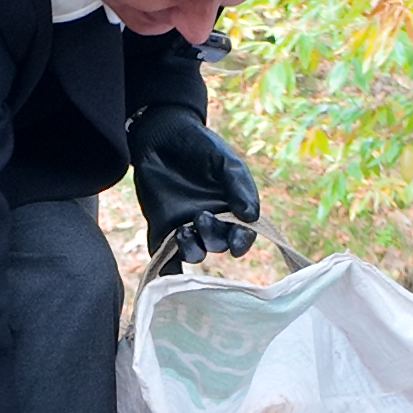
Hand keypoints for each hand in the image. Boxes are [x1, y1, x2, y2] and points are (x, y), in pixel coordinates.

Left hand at [128, 105, 259, 266]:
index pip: (242, 234)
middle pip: (218, 245)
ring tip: (183, 229)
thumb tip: (251, 217)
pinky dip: (168, 270)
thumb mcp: (225, 161)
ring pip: (194, 253)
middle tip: (201, 216)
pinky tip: (167, 276)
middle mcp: (211, 223)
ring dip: (192, 249)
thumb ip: (240, 186)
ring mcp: (186, 227)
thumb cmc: (200, 146)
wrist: (162, 135)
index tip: (237, 244)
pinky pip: (166, 257)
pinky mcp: (161, 229)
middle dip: (213, 237)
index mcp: (231, 209)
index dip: (241, 242)